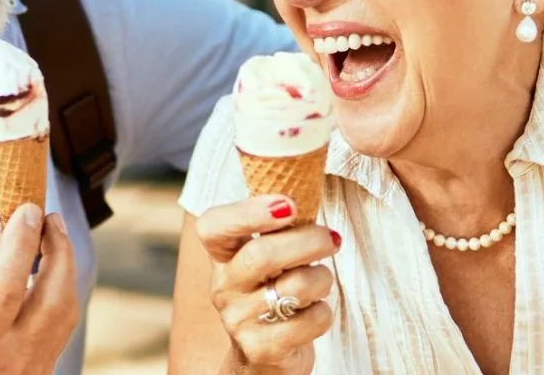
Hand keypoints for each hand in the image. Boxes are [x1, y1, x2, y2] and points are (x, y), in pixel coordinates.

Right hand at [0, 204, 78, 374]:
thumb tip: (3, 234)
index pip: (8, 285)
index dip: (22, 242)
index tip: (28, 210)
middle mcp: (11, 362)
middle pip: (54, 299)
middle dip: (59, 251)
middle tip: (49, 218)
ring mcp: (30, 371)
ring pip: (65, 312)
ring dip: (63, 270)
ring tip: (50, 237)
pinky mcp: (39, 371)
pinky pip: (60, 327)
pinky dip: (58, 292)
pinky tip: (47, 271)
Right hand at [195, 196, 336, 373]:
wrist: (263, 358)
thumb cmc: (274, 294)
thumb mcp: (267, 260)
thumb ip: (278, 228)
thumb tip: (308, 185)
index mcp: (222, 258)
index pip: (213, 227)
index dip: (248, 212)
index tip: (288, 205)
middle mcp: (224, 288)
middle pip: (262, 254)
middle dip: (308, 241)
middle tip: (331, 238)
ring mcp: (238, 321)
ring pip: (295, 287)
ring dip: (321, 279)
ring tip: (320, 281)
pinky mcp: (261, 349)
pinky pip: (309, 320)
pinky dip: (323, 313)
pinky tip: (313, 313)